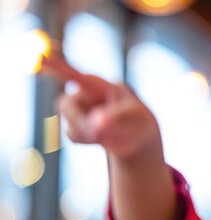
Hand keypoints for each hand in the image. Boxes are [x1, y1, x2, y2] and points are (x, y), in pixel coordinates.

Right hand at [42, 53, 161, 160]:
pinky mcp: (76, 124)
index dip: (56, 66)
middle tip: (97, 134)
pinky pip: (72, 134)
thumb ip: (118, 116)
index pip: (74, 75)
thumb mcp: (136, 117)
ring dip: (85, 131)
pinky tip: (101, 138)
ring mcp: (79, 109)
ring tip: (108, 134)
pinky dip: (86, 139)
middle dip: (78, 121)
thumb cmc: (139, 120)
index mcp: (99, 85)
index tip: (40, 57)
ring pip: (69, 121)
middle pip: (66, 104)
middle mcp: (85, 94)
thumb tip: (98, 123)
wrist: (138, 137)